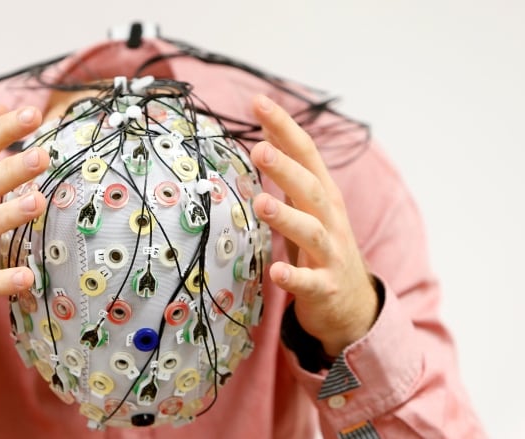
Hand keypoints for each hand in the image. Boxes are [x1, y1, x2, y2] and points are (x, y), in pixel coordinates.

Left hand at [250, 95, 377, 356]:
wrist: (354, 305)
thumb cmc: (323, 246)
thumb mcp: (309, 204)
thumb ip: (290, 171)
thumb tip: (266, 132)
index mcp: (323, 195)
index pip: (305, 153)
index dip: (284, 127)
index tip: (258, 101)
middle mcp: (330, 219)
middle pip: (310, 187)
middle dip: (286, 167)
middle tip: (259, 148)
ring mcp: (330, 253)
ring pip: (311, 231)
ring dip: (287, 217)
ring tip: (261, 203)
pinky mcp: (326, 287)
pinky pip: (310, 282)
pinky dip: (294, 277)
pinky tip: (276, 273)